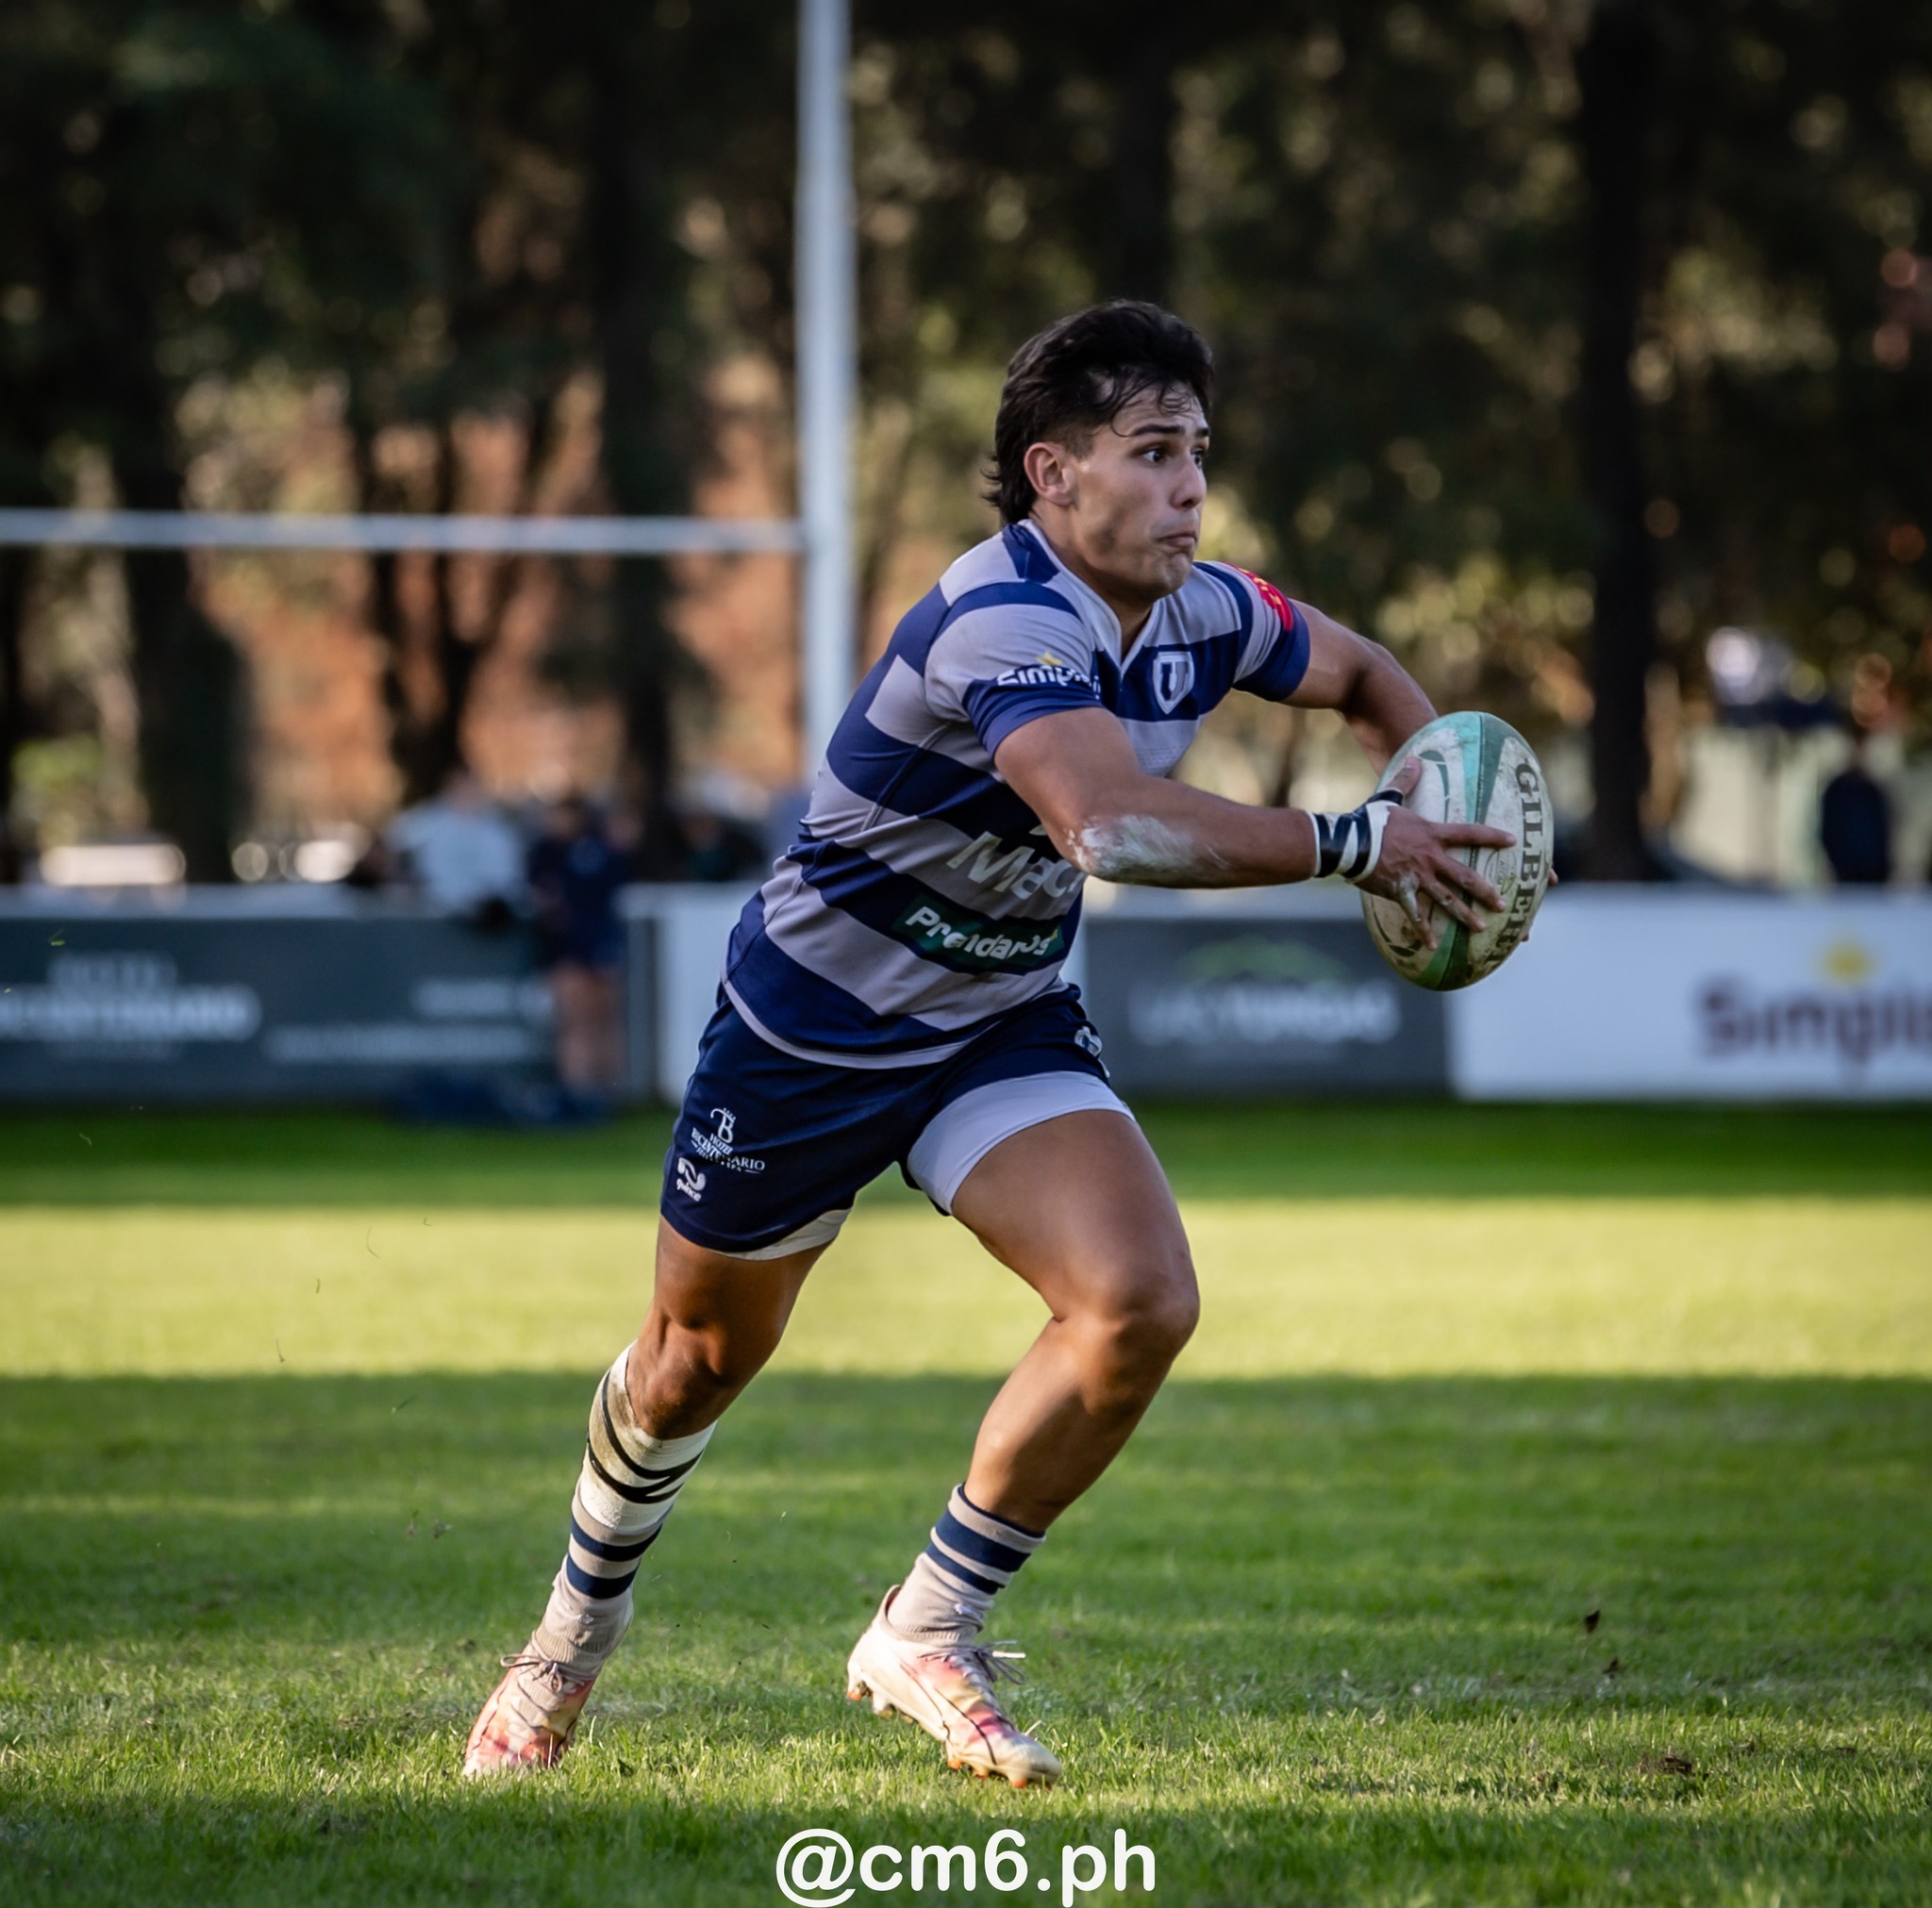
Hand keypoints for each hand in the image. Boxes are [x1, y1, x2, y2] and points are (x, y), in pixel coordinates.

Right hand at [1357, 759, 1514, 948]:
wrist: (1349, 842)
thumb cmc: (1369, 819)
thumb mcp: (1389, 797)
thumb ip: (1406, 780)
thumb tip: (1414, 758)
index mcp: (1431, 835)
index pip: (1469, 833)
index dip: (1492, 836)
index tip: (1513, 841)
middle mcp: (1430, 858)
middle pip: (1465, 876)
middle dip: (1486, 891)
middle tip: (1503, 904)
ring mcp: (1417, 877)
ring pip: (1447, 899)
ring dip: (1464, 914)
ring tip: (1481, 928)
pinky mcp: (1400, 891)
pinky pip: (1415, 915)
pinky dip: (1424, 931)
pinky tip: (1433, 945)